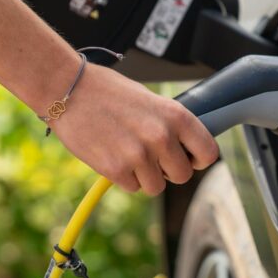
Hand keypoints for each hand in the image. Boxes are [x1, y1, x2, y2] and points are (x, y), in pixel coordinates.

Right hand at [47, 63, 217, 195]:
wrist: (68, 90)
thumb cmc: (108, 91)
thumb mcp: (150, 99)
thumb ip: (170, 123)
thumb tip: (186, 146)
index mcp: (175, 116)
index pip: (208, 153)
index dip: (198, 159)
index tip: (187, 157)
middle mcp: (162, 137)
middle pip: (182, 176)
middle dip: (168, 171)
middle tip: (152, 156)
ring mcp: (139, 155)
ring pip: (156, 187)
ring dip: (145, 176)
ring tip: (128, 153)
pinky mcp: (116, 169)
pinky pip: (132, 187)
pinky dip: (123, 177)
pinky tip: (112, 154)